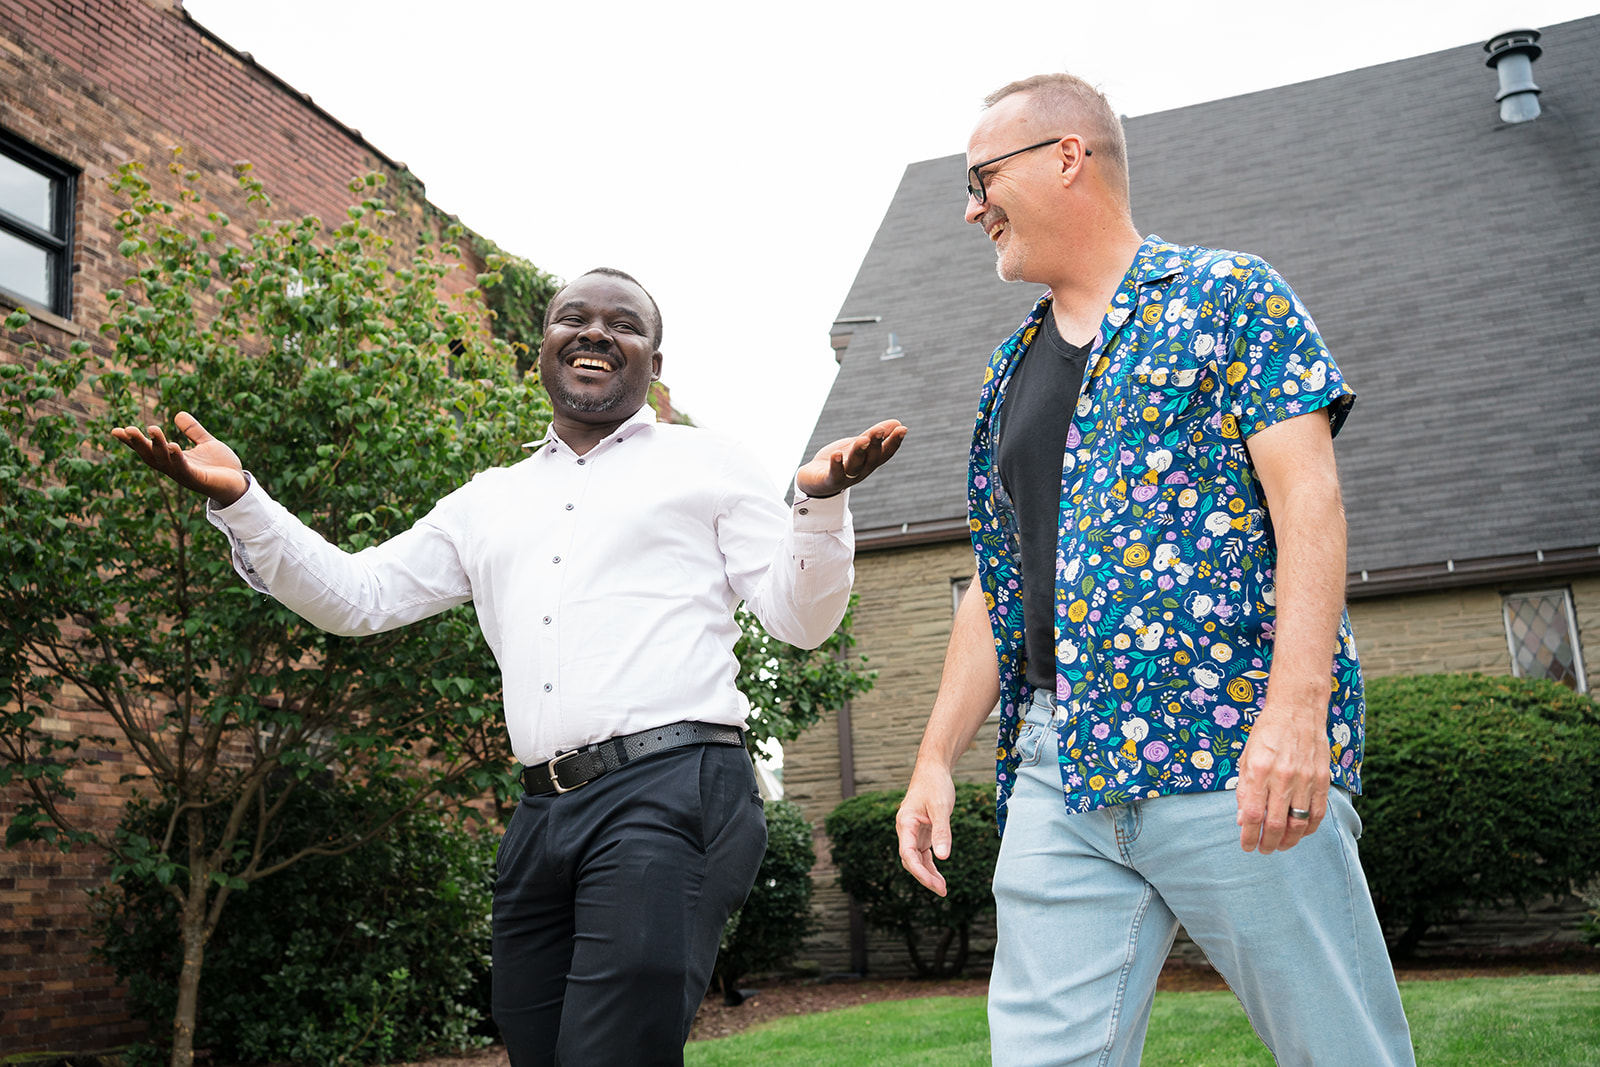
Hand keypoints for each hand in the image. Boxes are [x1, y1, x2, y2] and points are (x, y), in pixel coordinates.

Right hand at [111, 411, 248, 506]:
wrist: (239, 484)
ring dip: (157, 446)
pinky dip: (178, 458)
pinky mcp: (198, 479)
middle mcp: (174, 468)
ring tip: (151, 429)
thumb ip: (192, 430)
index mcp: (173, 459)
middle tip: (126, 429)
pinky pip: (185, 468)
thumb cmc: (221, 467)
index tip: (116, 430)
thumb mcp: (206, 443)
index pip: (148, 450)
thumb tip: (178, 414)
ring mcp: (185, 475)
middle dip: (138, 444)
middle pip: (150, 456)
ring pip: (165, 461)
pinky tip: (173, 446)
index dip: (132, 442)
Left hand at [796, 419, 906, 497]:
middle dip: (875, 444)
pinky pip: (835, 475)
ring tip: (862, 440)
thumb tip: (898, 423)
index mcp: (869, 462)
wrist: (814, 480)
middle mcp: (861, 471)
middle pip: (871, 459)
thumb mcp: (859, 445)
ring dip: (859, 452)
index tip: (902, 429)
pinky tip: (837, 454)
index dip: (894, 442)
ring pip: (855, 466)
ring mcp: (846, 478)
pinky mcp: (829, 481)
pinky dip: (837, 465)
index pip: (885, 453)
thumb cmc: (840, 461)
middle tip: (879, 430)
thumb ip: (874, 436)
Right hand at [895, 765, 955, 895]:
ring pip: (917, 859)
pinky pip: (924, 853)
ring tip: (942, 888)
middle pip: (910, 860)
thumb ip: (942, 832)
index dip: (919, 871)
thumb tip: (943, 858)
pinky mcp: (923, 831)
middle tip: (942, 890)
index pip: (907, 854)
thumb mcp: (941, 807)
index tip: (933, 884)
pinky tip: (939, 875)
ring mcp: (914, 832)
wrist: (933, 769)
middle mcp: (906, 830)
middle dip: (924, 877)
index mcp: (905, 823)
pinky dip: (931, 864)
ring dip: (928, 873)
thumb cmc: (935, 784)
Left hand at [1235, 701, 1331, 853]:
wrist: (1298, 710)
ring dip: (1289, 841)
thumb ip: (1245, 790)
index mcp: (1259, 770)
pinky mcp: (1322, 779)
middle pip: (1275, 824)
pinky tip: (1301, 833)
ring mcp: (1305, 779)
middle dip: (1267, 843)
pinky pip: (1318, 813)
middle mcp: (1283, 777)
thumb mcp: (1246, 757)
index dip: (1249, 836)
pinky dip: (1309, 828)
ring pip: (1299, 824)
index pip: (1253, 814)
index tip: (1246, 846)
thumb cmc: (1268, 733)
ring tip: (1280, 846)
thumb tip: (1243, 821)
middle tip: (1263, 850)